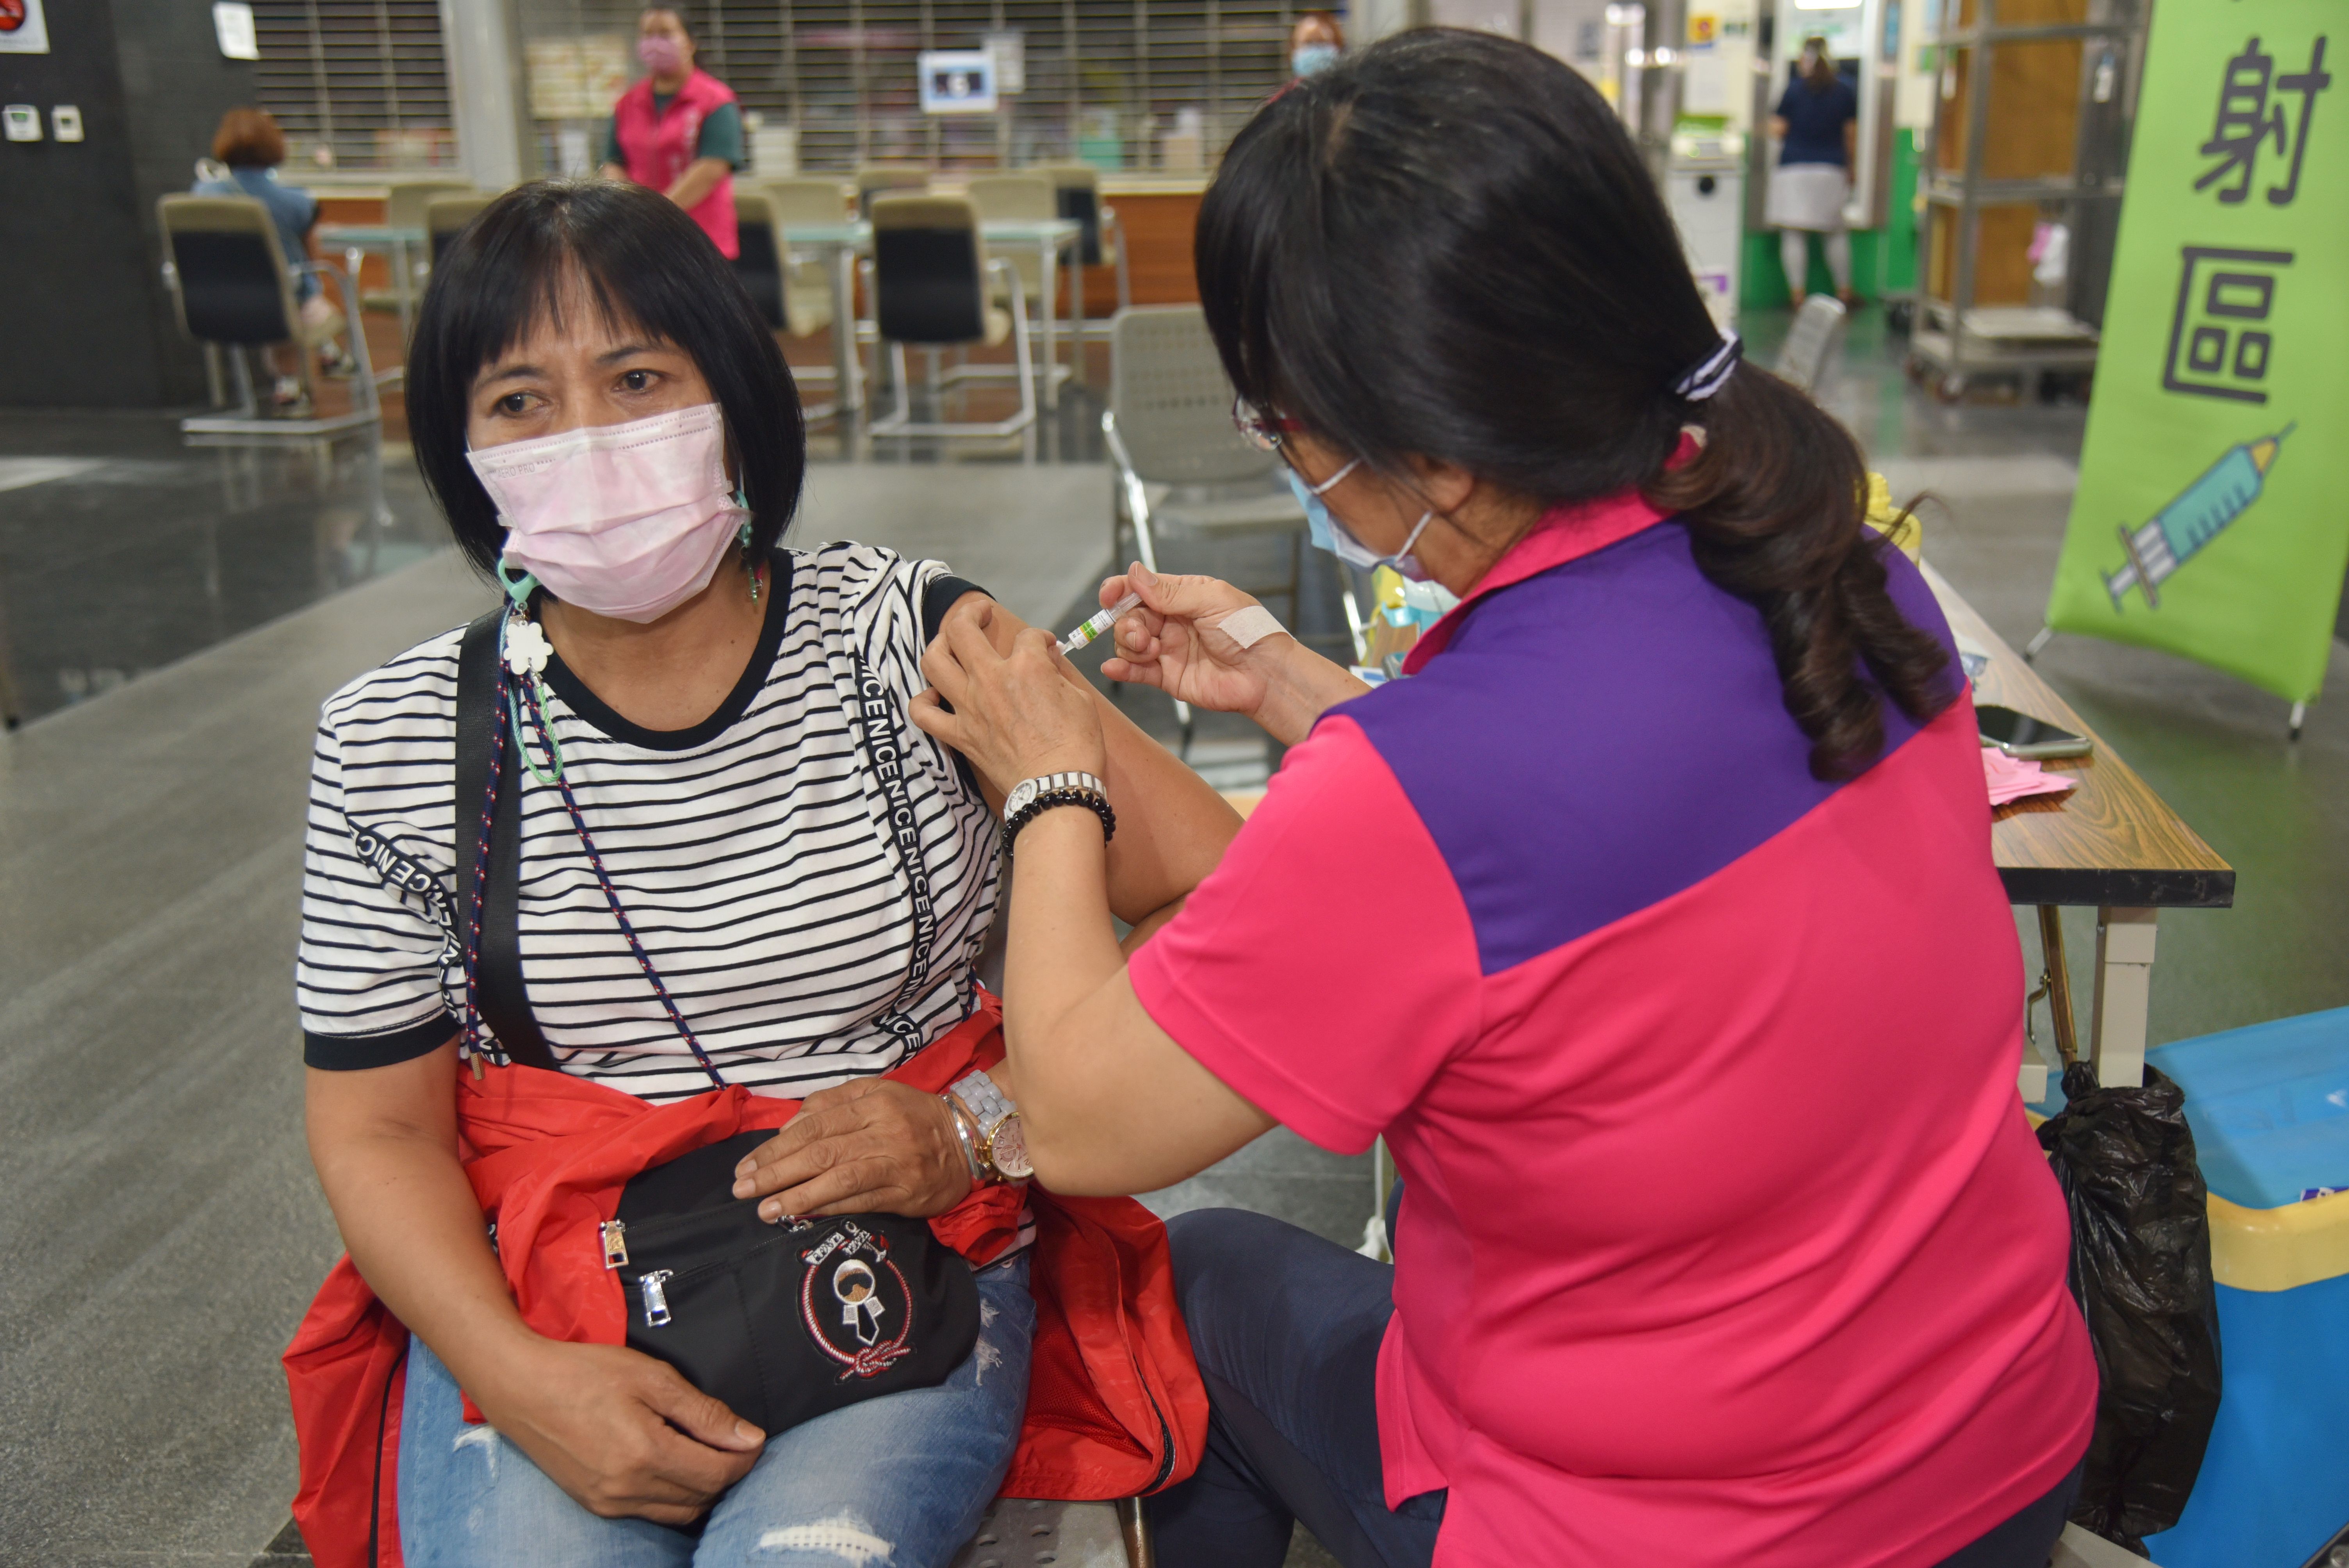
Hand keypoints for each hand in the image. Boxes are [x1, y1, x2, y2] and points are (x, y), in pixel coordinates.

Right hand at [472, 1337, 762, 1524]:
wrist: (521, 1388)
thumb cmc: (585, 1373)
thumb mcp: (652, 1378)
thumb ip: (704, 1412)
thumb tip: (749, 1437)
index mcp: (645, 1454)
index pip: (717, 1474)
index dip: (744, 1458)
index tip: (753, 1438)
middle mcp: (627, 1489)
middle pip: (702, 1497)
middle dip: (727, 1474)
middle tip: (734, 1443)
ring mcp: (608, 1502)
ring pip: (679, 1512)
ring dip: (702, 1489)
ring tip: (706, 1453)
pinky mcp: (595, 1503)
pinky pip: (651, 1512)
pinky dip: (673, 1496)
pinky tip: (673, 1465)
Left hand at [730, 1078, 972, 1220]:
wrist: (968, 1140)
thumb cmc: (913, 1116)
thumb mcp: (876, 1093)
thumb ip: (831, 1104)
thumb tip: (787, 1129)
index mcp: (872, 1101)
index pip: (814, 1124)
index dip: (777, 1146)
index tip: (747, 1165)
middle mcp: (882, 1130)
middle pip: (820, 1151)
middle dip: (776, 1172)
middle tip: (743, 1189)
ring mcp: (895, 1162)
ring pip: (838, 1179)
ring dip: (796, 1196)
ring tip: (764, 1209)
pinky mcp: (905, 1193)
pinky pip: (860, 1201)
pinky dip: (827, 1208)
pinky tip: (800, 1215)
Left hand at [912, 612, 1106, 799]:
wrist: (1057, 788)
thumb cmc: (1077, 746)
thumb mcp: (1080, 699)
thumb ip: (1058, 673)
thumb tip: (1048, 659)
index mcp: (1026, 666)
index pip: (1028, 636)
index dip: (1040, 637)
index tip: (1046, 646)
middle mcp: (991, 679)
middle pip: (962, 629)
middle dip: (971, 611)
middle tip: (980, 612)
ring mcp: (969, 707)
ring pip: (933, 660)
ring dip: (939, 644)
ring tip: (950, 643)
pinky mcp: (960, 735)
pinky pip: (924, 714)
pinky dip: (923, 701)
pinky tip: (934, 695)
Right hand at [1098, 564, 1286, 716]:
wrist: (1264, 674)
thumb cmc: (1246, 631)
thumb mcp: (1211, 600)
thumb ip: (1170, 591)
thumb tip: (1135, 573)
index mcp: (1182, 596)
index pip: (1141, 588)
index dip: (1120, 589)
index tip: (1108, 596)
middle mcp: (1171, 621)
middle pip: (1130, 616)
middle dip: (1127, 623)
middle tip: (1142, 634)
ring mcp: (1168, 649)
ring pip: (1129, 643)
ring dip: (1129, 645)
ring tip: (1149, 650)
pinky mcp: (1168, 677)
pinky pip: (1137, 672)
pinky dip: (1121, 669)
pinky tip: (1113, 667)